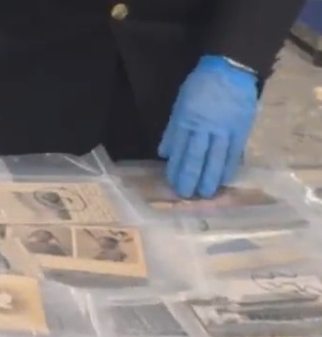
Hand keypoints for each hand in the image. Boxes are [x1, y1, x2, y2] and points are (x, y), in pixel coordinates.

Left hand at [159, 55, 258, 197]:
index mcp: (186, 119)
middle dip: (190, 177)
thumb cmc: (201, 85)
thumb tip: (165, 153)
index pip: (179, 149)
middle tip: (186, 195)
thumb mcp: (181, 104)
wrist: (231, 70)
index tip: (172, 183)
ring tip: (204, 194)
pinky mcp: (241, 129)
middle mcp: (204, 127)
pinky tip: (223, 180)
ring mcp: (224, 128)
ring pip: (215, 158)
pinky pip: (234, 152)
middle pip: (196, 156)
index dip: (175, 168)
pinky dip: (228, 167)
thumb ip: (174, 129)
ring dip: (209, 177)